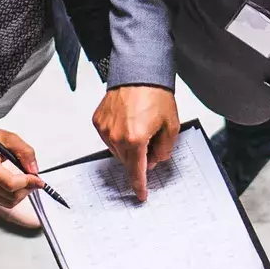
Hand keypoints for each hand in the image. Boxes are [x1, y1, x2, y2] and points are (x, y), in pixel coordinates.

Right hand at [0, 121, 41, 210]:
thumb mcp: (10, 138)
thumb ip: (25, 152)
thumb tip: (34, 170)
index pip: (10, 183)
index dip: (27, 182)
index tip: (37, 178)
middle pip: (11, 195)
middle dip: (28, 189)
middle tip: (36, 179)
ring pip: (9, 202)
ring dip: (23, 194)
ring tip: (28, 182)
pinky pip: (4, 202)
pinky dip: (16, 196)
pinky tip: (20, 186)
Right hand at [92, 84, 179, 198]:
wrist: (139, 73)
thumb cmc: (155, 95)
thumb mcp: (171, 126)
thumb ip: (164, 150)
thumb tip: (153, 161)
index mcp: (136, 139)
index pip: (137, 171)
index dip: (139, 185)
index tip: (140, 195)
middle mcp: (117, 136)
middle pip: (128, 162)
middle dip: (140, 158)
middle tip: (151, 142)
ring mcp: (105, 129)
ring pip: (118, 151)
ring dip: (129, 148)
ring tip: (140, 127)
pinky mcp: (98, 121)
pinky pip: (109, 138)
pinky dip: (119, 136)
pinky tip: (128, 123)